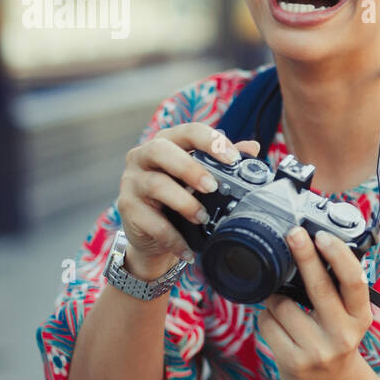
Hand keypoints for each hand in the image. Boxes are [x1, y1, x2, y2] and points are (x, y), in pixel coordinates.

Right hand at [116, 123, 259, 274]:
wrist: (152, 235)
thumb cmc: (179, 197)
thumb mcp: (200, 177)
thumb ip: (223, 162)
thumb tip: (252, 147)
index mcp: (167, 142)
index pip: (188, 131)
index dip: (211, 141)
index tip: (233, 158)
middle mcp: (143, 157)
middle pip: (162, 150)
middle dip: (190, 167)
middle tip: (212, 186)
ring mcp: (132, 182)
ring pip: (155, 185)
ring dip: (184, 203)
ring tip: (203, 218)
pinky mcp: (126, 208)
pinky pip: (151, 222)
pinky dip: (173, 237)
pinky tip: (188, 249)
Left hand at [257, 227, 375, 379]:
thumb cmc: (338, 336)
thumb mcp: (351, 315)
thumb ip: (340, 288)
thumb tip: (316, 247)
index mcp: (360, 317)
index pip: (353, 281)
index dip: (338, 256)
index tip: (322, 236)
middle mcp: (341, 334)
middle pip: (319, 287)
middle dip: (304, 255)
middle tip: (293, 233)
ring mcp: (316, 351)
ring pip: (282, 305)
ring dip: (276, 297)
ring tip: (285, 304)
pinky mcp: (292, 363)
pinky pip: (267, 323)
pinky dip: (267, 317)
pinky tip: (278, 323)